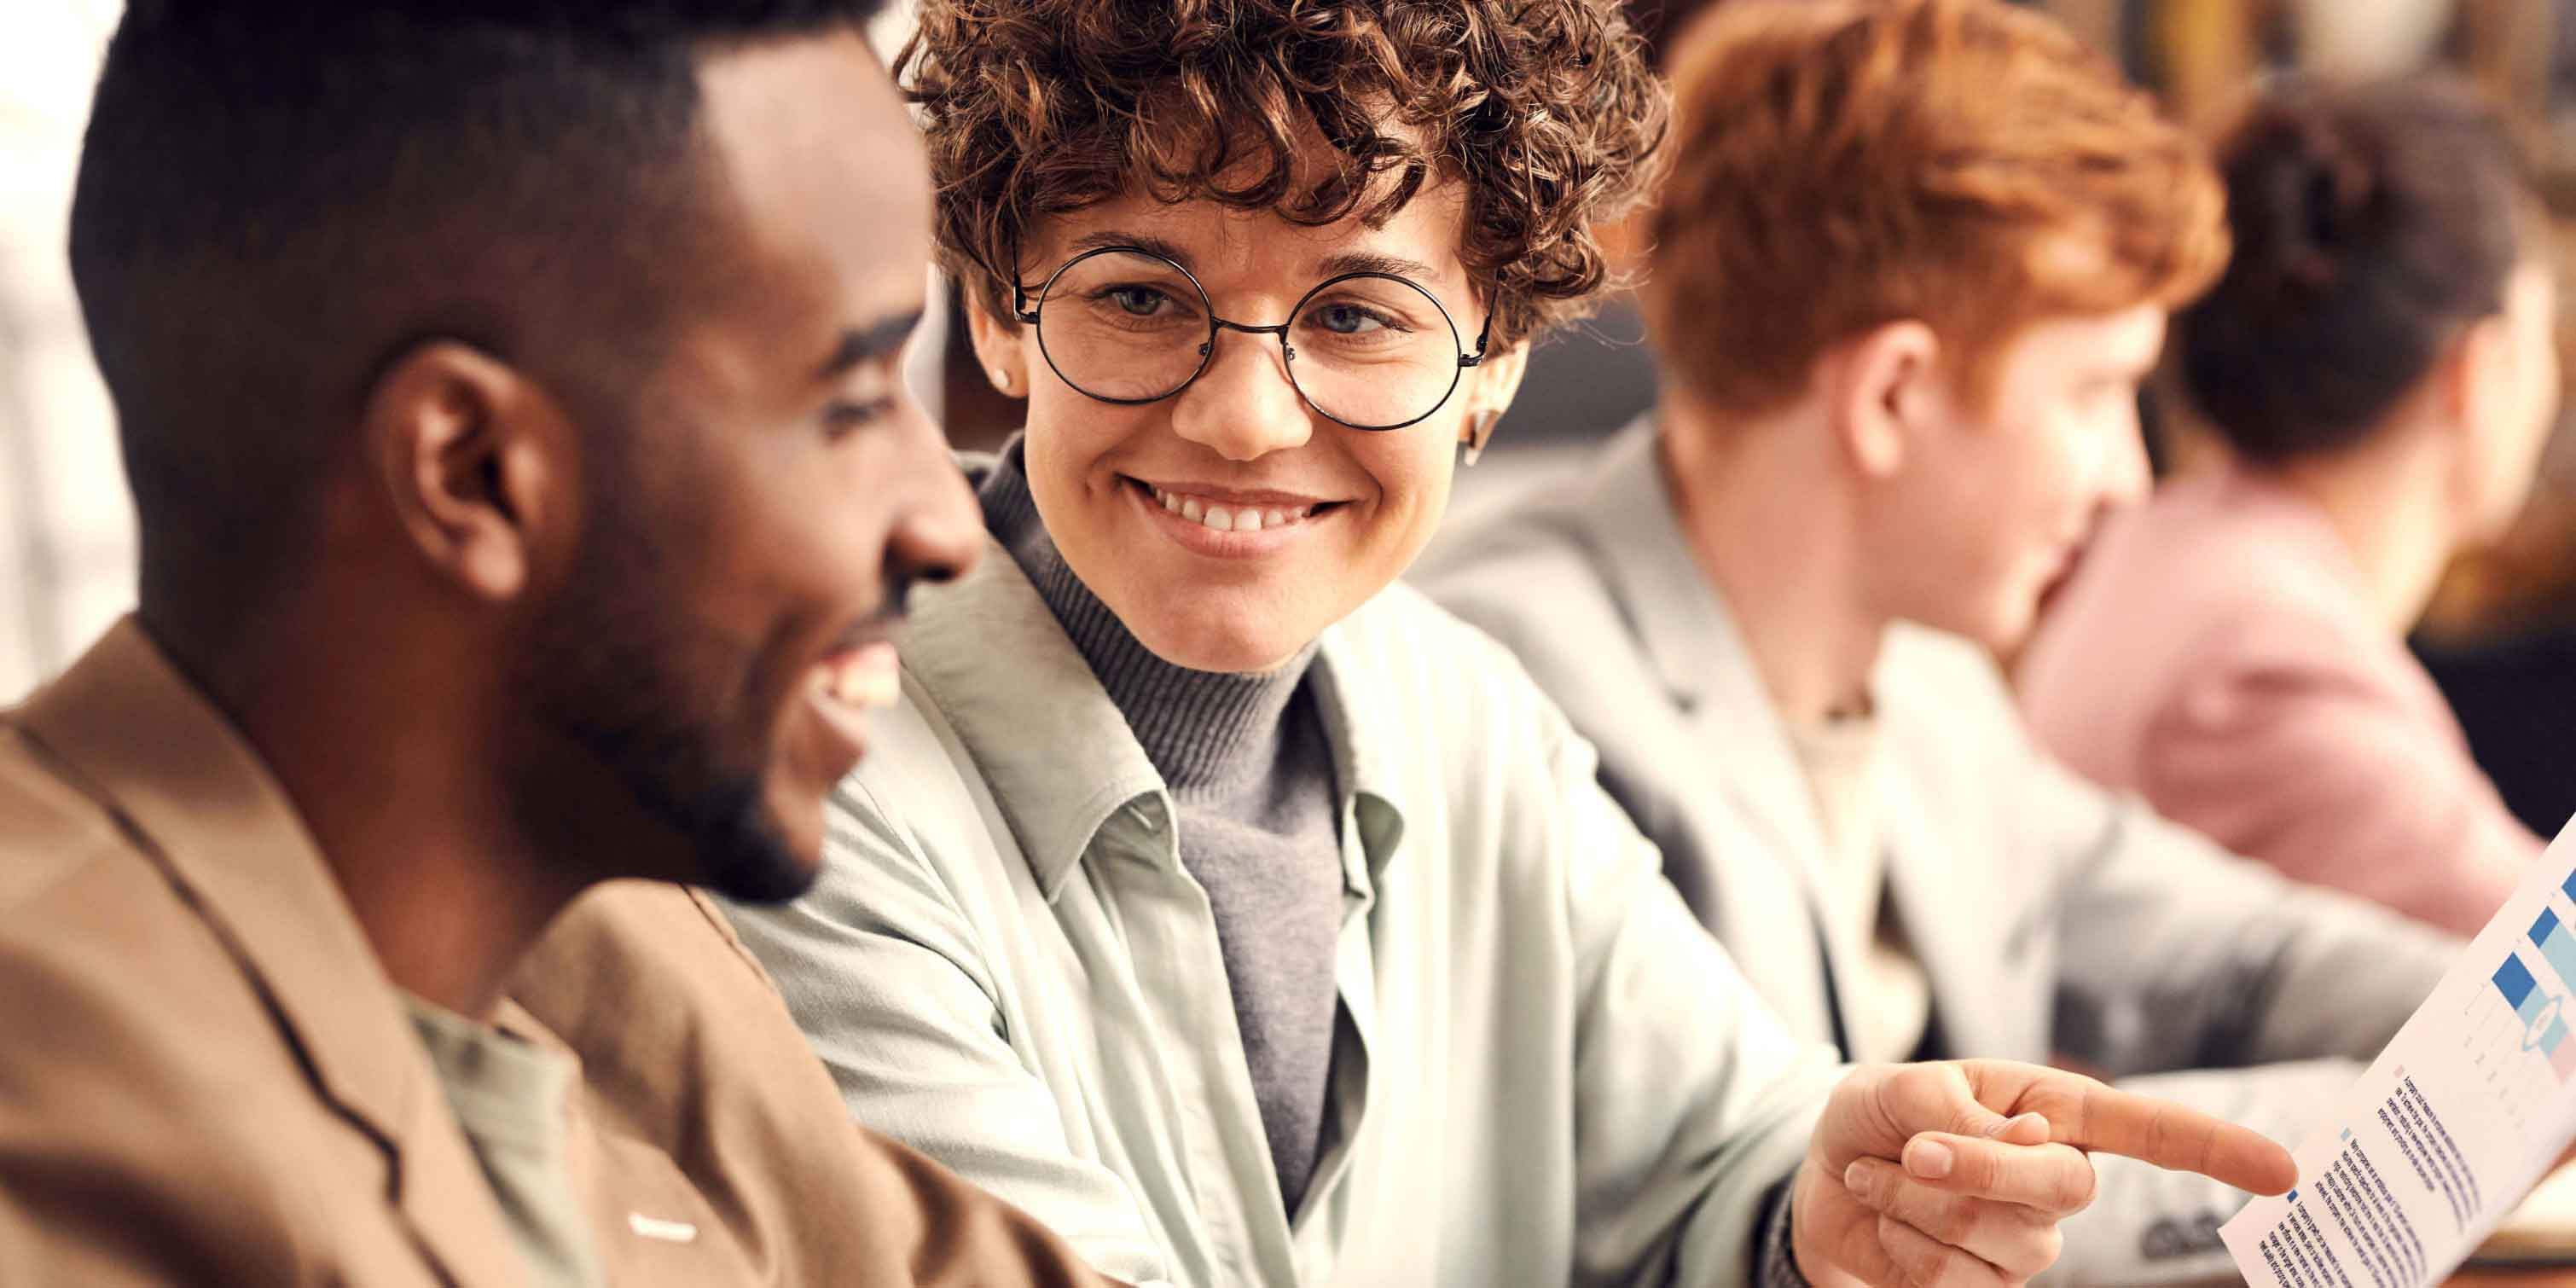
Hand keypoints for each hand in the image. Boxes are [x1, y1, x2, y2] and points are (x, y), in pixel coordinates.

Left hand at [1790, 1059, 2296, 1286]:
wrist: (1816, 1175)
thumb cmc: (1875, 1117)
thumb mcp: (1900, 1088)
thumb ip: (1961, 1110)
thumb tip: (2034, 1148)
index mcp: (2054, 1115)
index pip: (2151, 1134)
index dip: (2217, 1150)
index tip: (2287, 1172)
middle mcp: (2056, 1184)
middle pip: (2063, 1191)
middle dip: (1976, 1169)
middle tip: (1910, 1148)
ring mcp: (2026, 1245)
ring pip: (1997, 1236)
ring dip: (1917, 1202)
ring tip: (1883, 1174)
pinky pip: (1952, 1278)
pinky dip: (1899, 1239)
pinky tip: (1884, 1216)